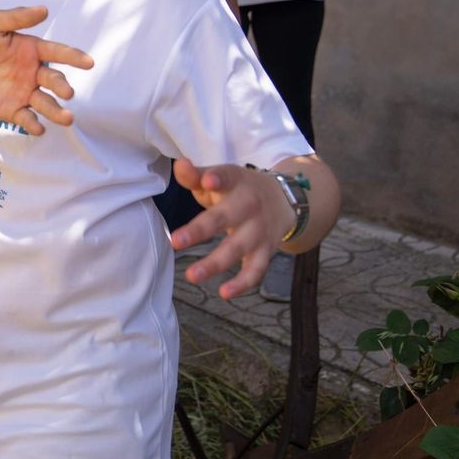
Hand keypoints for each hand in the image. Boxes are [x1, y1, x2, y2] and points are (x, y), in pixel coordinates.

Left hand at [0, 5, 93, 134]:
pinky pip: (27, 118)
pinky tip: (39, 129)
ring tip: (67, 118)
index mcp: (34, 50)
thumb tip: (44, 10)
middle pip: (55, 80)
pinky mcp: (14, 110)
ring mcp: (26, 93)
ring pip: (47, 103)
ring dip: (57, 111)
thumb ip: (16, 17)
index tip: (89, 62)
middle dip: (63, 86)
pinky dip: (34, 125)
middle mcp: (35, 73)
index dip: (74, 57)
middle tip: (68, 92)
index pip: (58, 52)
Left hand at [170, 161, 295, 298]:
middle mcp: (249, 205)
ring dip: (215, 263)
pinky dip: (243, 283)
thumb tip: (179, 165)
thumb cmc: (237, 188)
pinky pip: (256, 269)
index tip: (206, 181)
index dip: (217, 178)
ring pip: (237, 248)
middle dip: (200, 230)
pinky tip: (225, 293)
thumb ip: (195, 176)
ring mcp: (259, 229)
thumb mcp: (220, 177)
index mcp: (236, 181)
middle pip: (225, 218)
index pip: (227, 177)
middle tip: (175, 241)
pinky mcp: (266, 250)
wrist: (284, 200)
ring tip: (192, 275)